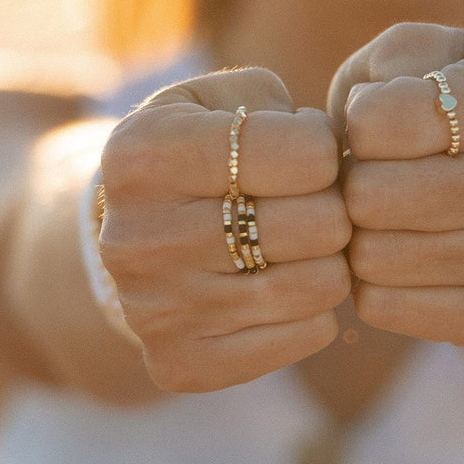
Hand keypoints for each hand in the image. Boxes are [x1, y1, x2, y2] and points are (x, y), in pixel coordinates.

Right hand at [99, 68, 351, 391]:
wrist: (131, 238)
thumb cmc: (194, 154)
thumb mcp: (213, 100)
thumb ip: (269, 100)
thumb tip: (325, 150)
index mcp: (145, 155)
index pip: (302, 154)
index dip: (323, 148)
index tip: (307, 151)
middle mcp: (140, 237)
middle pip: (317, 225)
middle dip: (332, 206)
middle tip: (314, 201)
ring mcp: (156, 310)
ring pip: (319, 286)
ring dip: (330, 259)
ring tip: (303, 242)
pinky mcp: (181, 363)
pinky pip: (308, 336)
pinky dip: (315, 308)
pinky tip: (283, 283)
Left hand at [327, 22, 463, 344]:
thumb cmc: (431, 107)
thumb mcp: (413, 55)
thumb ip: (388, 62)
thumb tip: (371, 116)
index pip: (381, 122)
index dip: (355, 122)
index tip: (372, 123)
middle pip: (372, 195)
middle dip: (351, 183)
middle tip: (368, 177)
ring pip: (372, 257)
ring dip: (356, 235)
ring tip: (381, 215)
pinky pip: (383, 307)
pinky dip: (368, 285)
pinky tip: (393, 258)